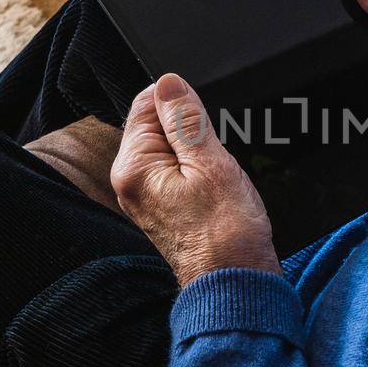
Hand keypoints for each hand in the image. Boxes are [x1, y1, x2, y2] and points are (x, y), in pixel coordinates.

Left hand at [111, 73, 279, 287]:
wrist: (235, 283)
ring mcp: (147, 197)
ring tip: (218, 180)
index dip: (183, 104)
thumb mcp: (211, 162)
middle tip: (215, 159)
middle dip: (193, 131)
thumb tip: (168, 83)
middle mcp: (131, 182)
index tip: (206, 125)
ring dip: (200, 152)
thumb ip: (186, 119)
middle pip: (158, 125)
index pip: (146, 104)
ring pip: (174, 149)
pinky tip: (217, 190)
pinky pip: (180, 171)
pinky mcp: (165, 208)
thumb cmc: (227, 234)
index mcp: (133, 167)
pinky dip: (201, 171)